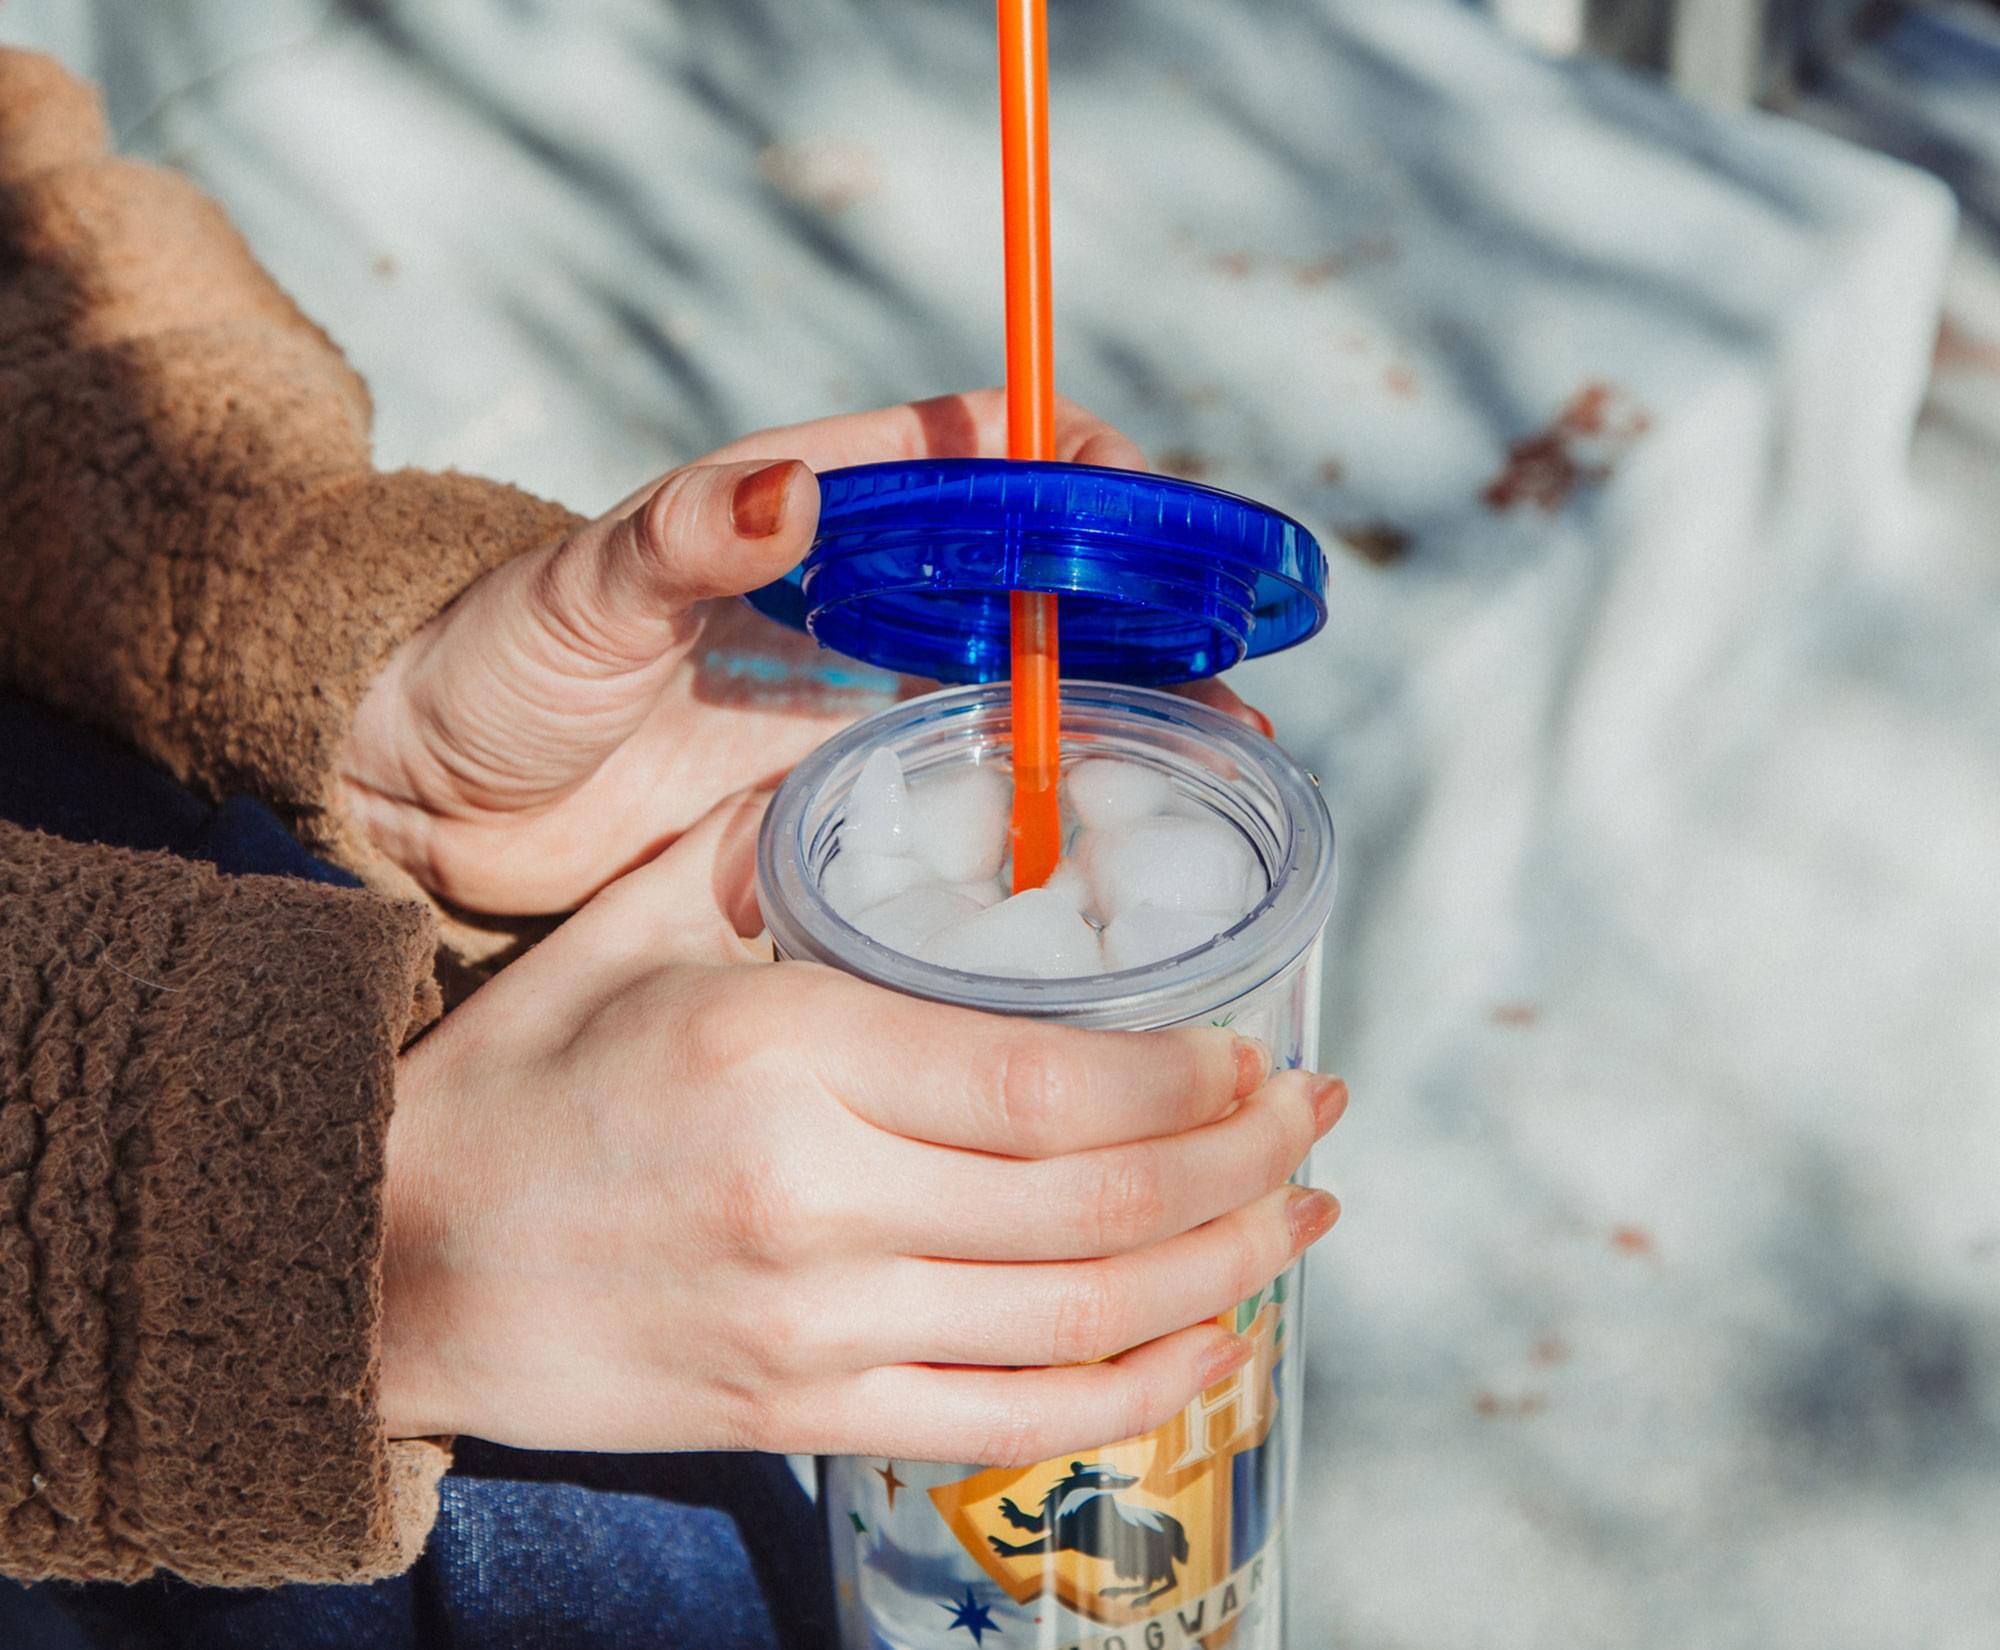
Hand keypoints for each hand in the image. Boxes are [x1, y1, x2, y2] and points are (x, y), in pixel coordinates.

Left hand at [339, 390, 1266, 915]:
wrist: (425, 802)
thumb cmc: (491, 666)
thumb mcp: (583, 592)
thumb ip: (681, 536)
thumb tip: (791, 484)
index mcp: (808, 520)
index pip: (970, 462)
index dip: (1068, 471)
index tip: (1147, 506)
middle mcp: (851, 607)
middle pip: (1025, 588)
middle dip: (1133, 610)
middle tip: (1231, 660)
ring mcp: (851, 709)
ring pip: (1016, 696)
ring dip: (1115, 716)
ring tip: (1214, 756)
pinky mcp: (836, 803)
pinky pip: (959, 796)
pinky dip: (1038, 807)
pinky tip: (1105, 842)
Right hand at [378, 799, 1345, 1462]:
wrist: (382, 1260)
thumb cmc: (514, 1078)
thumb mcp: (630, 923)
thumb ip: (771, 841)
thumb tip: (904, 768)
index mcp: (780, 1053)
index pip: (1046, 1083)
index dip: (1188, 1078)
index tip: (1259, 1051)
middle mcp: (813, 1202)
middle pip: (1097, 1204)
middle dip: (1246, 1163)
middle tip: (1319, 1119)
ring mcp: (813, 1328)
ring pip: (1081, 1319)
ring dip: (1226, 1271)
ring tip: (1303, 1221)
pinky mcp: (803, 1415)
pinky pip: (1011, 1423)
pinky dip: (1134, 1391)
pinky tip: (1209, 1344)